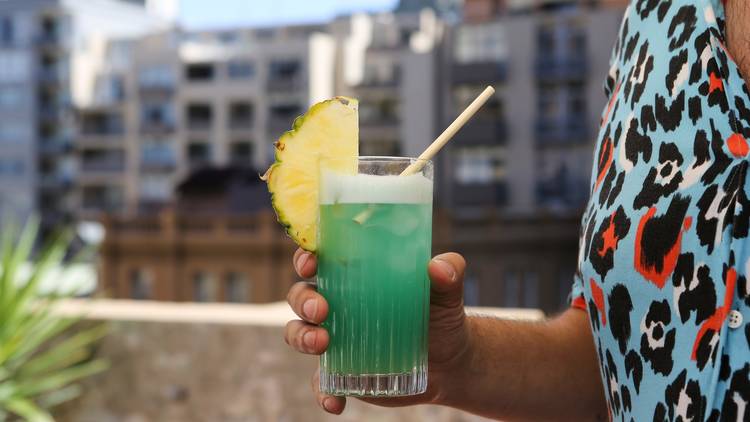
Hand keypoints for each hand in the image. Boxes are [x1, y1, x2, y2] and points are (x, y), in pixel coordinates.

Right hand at [284, 247, 469, 414]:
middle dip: (303, 300)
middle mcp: (338, 304)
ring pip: (299, 332)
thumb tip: (438, 268)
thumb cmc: (441, 316)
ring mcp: (336, 338)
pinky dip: (321, 392)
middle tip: (321, 310)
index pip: (320, 258)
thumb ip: (448, 274)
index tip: (311, 263)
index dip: (306, 256)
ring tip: (322, 344)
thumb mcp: (447, 293)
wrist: (450, 362)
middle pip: (301, 295)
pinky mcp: (341, 370)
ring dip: (302, 337)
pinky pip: (320, 382)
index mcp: (354, 277)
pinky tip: (334, 402)